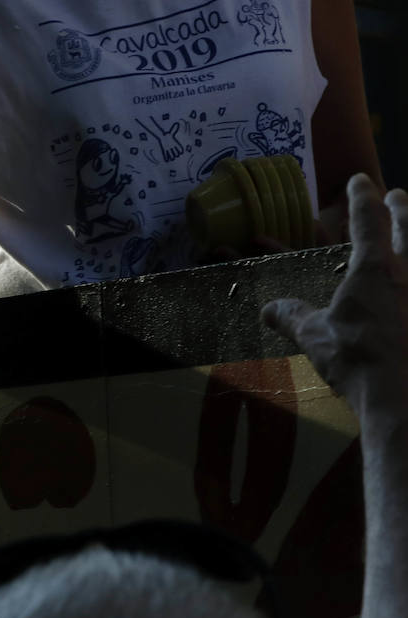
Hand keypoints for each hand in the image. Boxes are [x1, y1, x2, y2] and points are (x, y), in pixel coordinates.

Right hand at [262, 175, 407, 416]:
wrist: (404, 392)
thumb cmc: (356, 359)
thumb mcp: (315, 337)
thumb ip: (293, 317)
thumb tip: (268, 308)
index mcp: (374, 268)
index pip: (367, 220)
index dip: (361, 198)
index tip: (359, 180)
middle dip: (401, 207)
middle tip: (397, 195)